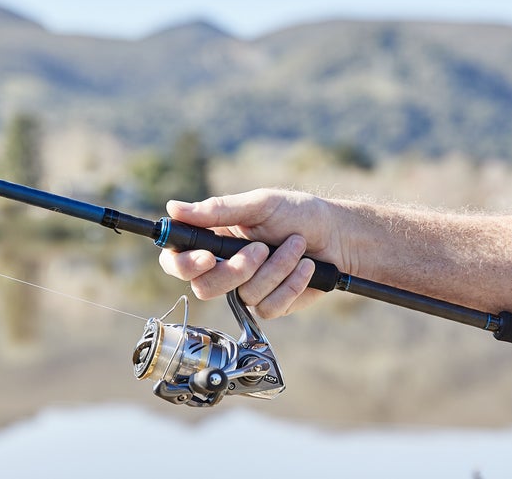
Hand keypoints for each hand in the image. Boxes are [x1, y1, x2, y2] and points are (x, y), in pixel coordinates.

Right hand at [158, 188, 337, 317]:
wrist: (337, 236)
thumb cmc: (298, 213)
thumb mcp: (259, 205)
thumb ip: (218, 210)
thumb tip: (174, 208)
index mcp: (214, 239)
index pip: (177, 261)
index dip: (183, 265)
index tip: (206, 258)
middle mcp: (225, 266)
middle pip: (204, 287)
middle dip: (236, 269)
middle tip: (262, 248)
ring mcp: (247, 288)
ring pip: (244, 295)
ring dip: (276, 268)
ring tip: (296, 245)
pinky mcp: (270, 304)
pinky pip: (269, 306)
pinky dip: (291, 283)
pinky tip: (305, 266)